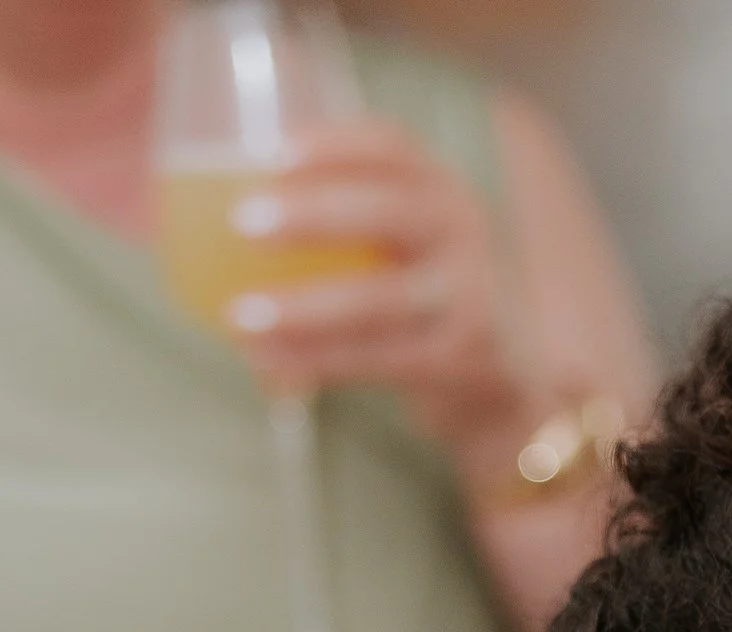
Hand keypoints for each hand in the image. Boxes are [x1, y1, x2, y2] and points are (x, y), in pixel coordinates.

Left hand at [223, 118, 539, 487]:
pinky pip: (377, 360)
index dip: (333, 144)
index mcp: (444, 190)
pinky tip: (270, 365)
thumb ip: (349, 223)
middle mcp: (464, 235)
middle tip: (243, 221)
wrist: (510, 387)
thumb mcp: (410, 245)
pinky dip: (318, 363)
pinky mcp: (459, 362)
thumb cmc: (429, 301)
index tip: (272, 151)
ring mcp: (468, 300)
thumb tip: (220, 210)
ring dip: (304, 309)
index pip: (393, 148)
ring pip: (378, 300)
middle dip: (315, 214)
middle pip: (389, 212)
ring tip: (241, 316)